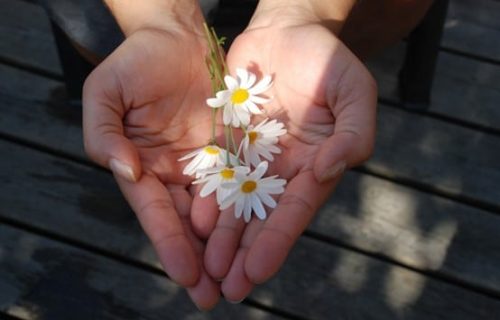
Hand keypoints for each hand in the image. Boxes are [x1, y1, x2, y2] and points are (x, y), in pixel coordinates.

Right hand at [82, 26, 220, 308]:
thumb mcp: (105, 93)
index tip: (185, 275)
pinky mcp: (232, 149)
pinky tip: (260, 236)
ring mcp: (206, 163)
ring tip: (239, 280)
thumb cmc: (136, 61)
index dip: (169, 244)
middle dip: (199, 261)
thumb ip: (103, 134)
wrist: (177, 36)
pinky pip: (243, 181)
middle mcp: (175, 173)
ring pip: (218, 212)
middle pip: (187, 224)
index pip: (156, 213)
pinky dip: (248, 210)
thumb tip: (125, 172)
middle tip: (213, 297)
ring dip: (227, 247)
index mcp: (143, 166)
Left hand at [202, 7, 376, 301]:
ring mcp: (253, 157)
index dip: (277, 241)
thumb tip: (327, 170)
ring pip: (235, 204)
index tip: (257, 271)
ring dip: (222, 239)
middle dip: (245, 254)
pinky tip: (193, 224)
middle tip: (227, 289)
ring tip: (207, 270)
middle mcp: (282, 169)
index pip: (295, 210)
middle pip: (262, 218)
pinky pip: (214, 173)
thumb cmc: (328, 60)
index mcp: (314, 165)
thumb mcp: (355, 92)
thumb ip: (354, 134)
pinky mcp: (228, 142)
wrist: (287, 31)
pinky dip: (205, 199)